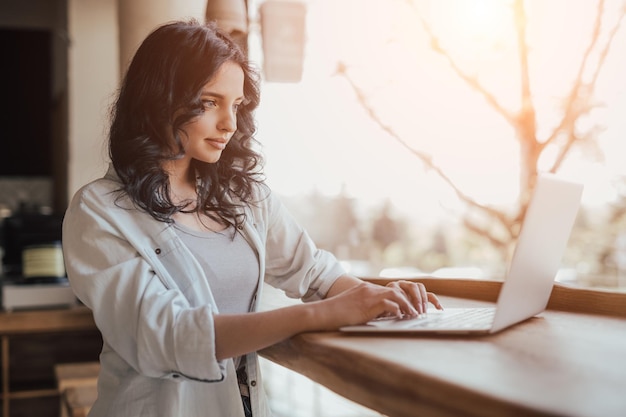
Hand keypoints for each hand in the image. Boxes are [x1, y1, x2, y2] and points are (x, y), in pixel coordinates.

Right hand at [314, 281, 442, 329]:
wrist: (323, 313)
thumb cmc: (336, 314)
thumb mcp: (354, 307)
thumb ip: (367, 307)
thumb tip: (380, 314)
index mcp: (367, 289)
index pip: (391, 289)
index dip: (404, 298)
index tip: (413, 307)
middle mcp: (370, 289)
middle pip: (398, 290)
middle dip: (411, 300)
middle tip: (419, 312)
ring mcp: (368, 295)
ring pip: (396, 296)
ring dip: (408, 306)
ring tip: (415, 315)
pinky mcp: (367, 304)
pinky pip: (389, 304)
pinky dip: (398, 310)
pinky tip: (402, 317)